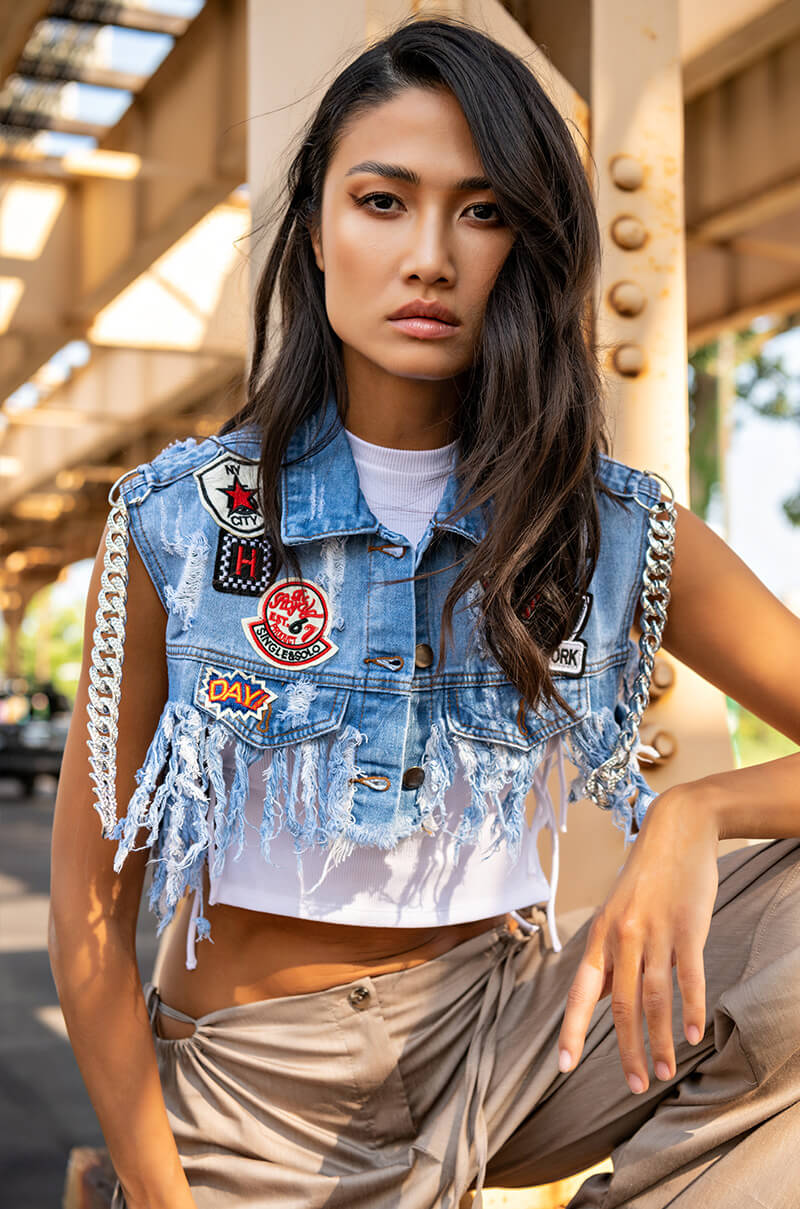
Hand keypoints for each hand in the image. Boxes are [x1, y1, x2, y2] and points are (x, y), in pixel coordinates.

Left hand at [556, 786, 720, 1093]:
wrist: (677, 828)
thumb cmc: (646, 875)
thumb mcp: (618, 911)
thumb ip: (612, 953)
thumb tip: (600, 996)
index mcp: (601, 934)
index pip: (580, 991)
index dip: (571, 1030)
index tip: (563, 1066)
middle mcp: (623, 935)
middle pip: (620, 1005)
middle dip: (626, 1050)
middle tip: (635, 1086)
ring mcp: (656, 931)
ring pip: (654, 998)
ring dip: (661, 1040)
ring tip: (664, 1072)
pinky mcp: (688, 926)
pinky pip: (688, 976)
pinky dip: (691, 1008)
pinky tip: (694, 1035)